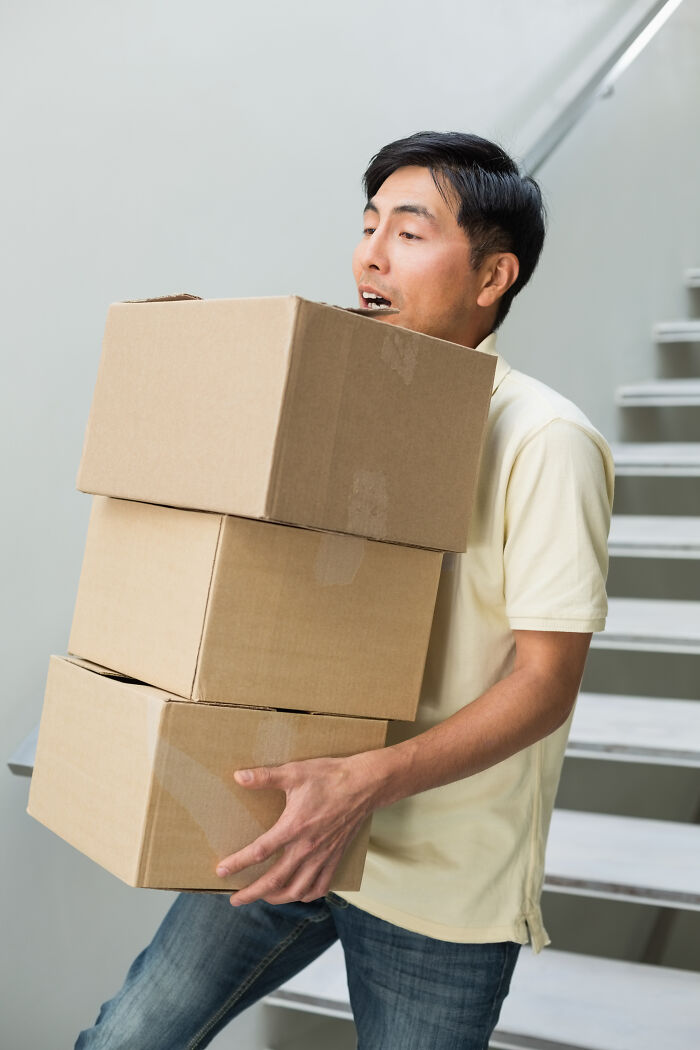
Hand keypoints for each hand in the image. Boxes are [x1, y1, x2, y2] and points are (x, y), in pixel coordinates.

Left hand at [215, 752, 379, 906]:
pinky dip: (307, 895)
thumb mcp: (295, 772)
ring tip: (263, 897)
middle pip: (275, 881)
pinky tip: (298, 893)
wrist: (365, 784)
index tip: (221, 872)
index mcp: (294, 827)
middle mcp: (307, 847)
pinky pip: (321, 886)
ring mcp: (323, 856)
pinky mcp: (335, 857)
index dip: (238, 863)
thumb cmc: (330, 776)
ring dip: (277, 898)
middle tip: (235, 900)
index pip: (260, 852)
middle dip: (252, 894)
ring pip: (298, 890)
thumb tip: (238, 776)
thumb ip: (265, 776)